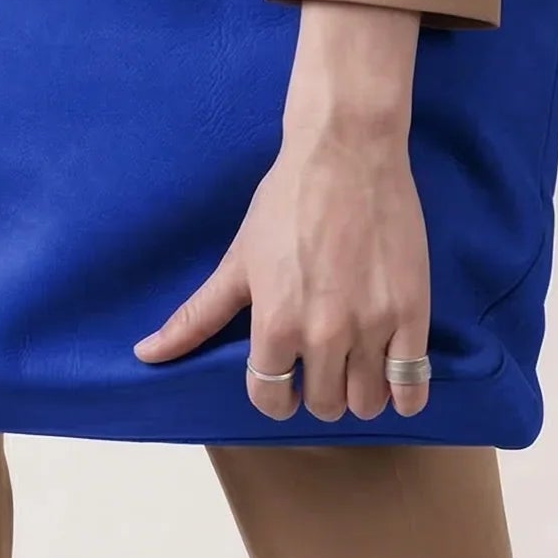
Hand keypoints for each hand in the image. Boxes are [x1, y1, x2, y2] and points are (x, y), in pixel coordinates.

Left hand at [133, 1, 431, 423]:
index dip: (275, 396)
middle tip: (320, 366)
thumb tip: (145, 355)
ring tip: (355, 367)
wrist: (346, 153)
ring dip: (358, 394)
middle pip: (323, 405)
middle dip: (317, 392)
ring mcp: (372, 326)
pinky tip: (393, 377)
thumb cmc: (286, 202)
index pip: (271, 400)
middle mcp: (323, 334)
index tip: (284, 382)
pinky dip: (405, 394)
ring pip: (367, 403)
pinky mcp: (412, 312)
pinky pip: (413, 383)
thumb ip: (197, 316)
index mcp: (274, 324)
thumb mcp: (237, 261)